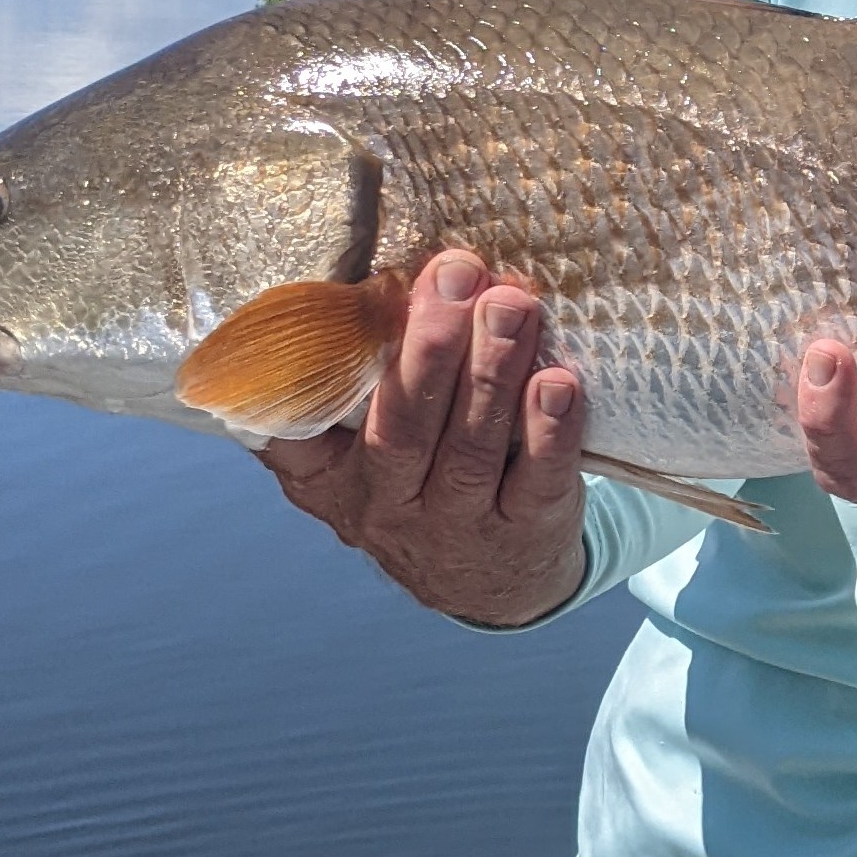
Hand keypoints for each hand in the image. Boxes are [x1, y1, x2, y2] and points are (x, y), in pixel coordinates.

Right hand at [259, 250, 587, 627]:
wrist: (489, 586)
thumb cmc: (422, 479)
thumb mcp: (366, 449)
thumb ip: (361, 379)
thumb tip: (384, 271)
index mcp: (330, 474)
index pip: (297, 428)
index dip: (307, 371)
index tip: (328, 304)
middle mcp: (385, 505)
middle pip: (402, 426)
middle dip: (431, 347)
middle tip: (457, 275)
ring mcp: (455, 527)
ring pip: (469, 448)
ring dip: (491, 373)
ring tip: (512, 307)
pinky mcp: (523, 535)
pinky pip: (536, 482)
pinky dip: (549, 432)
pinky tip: (560, 384)